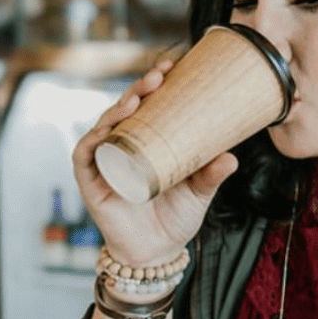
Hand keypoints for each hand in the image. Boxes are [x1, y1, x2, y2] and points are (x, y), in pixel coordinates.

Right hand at [72, 59, 237, 266]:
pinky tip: (104, 129)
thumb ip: (212, 174)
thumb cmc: (175, 218)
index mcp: (147, 142)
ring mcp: (105, 162)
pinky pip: (85, 155)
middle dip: (139, 87)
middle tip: (159, 76)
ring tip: (136, 98)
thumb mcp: (199, 192)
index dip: (155, 83)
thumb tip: (232, 156)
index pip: (148, 104)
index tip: (172, 65)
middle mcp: (123, 146)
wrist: (157, 253)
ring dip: (117, 108)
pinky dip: (93, 140)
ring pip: (105, 125)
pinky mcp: (91, 183)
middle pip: (125, 108)